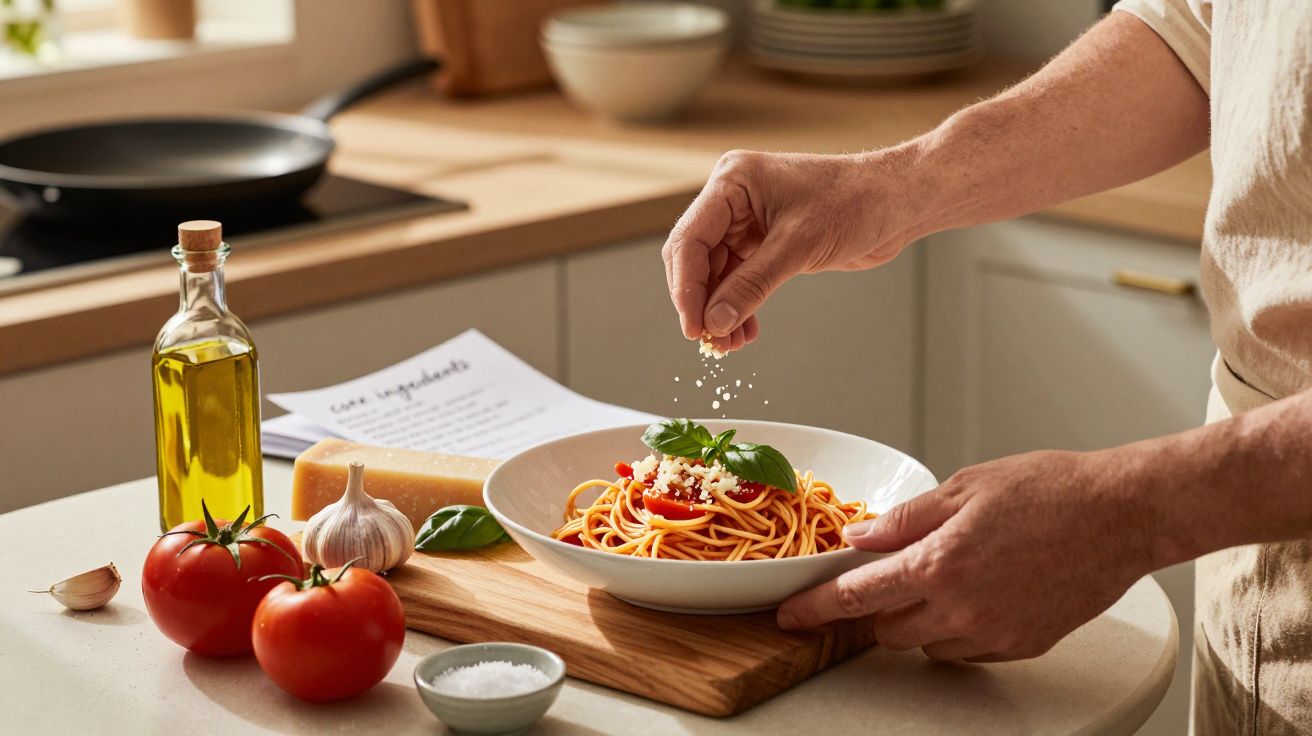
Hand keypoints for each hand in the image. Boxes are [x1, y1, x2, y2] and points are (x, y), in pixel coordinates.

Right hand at [661, 148, 921, 352]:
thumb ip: (751, 286)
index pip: (689, 240)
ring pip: (716, 274)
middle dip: (701, 302)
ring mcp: (748, 221)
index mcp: (732, 183)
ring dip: (720, 310)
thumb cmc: (855, 202)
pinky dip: (739, 305)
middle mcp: (733, 200)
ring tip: (728, 344)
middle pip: (696, 259)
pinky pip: (739, 279)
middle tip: (708, 340)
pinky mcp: (765, 242)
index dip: (686, 288)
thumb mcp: (798, 247)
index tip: (692, 327)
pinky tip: (744, 330)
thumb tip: (715, 322)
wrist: (896, 202)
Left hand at [777, 450, 1157, 660]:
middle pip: (886, 630)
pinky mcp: (1022, 646)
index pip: (855, 598)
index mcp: (939, 564)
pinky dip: (958, 630)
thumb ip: (905, 520)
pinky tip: (980, 593)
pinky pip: (967, 651)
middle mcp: (961, 609)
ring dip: (918, 620)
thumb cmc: (1049, 490)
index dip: (814, 609)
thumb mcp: (965, 487)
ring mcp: (993, 633)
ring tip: (948, 576)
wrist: (1122, 516)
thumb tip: (858, 538)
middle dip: (875, 607)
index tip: (790, 616)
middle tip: (892, 574)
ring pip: (925, 646)